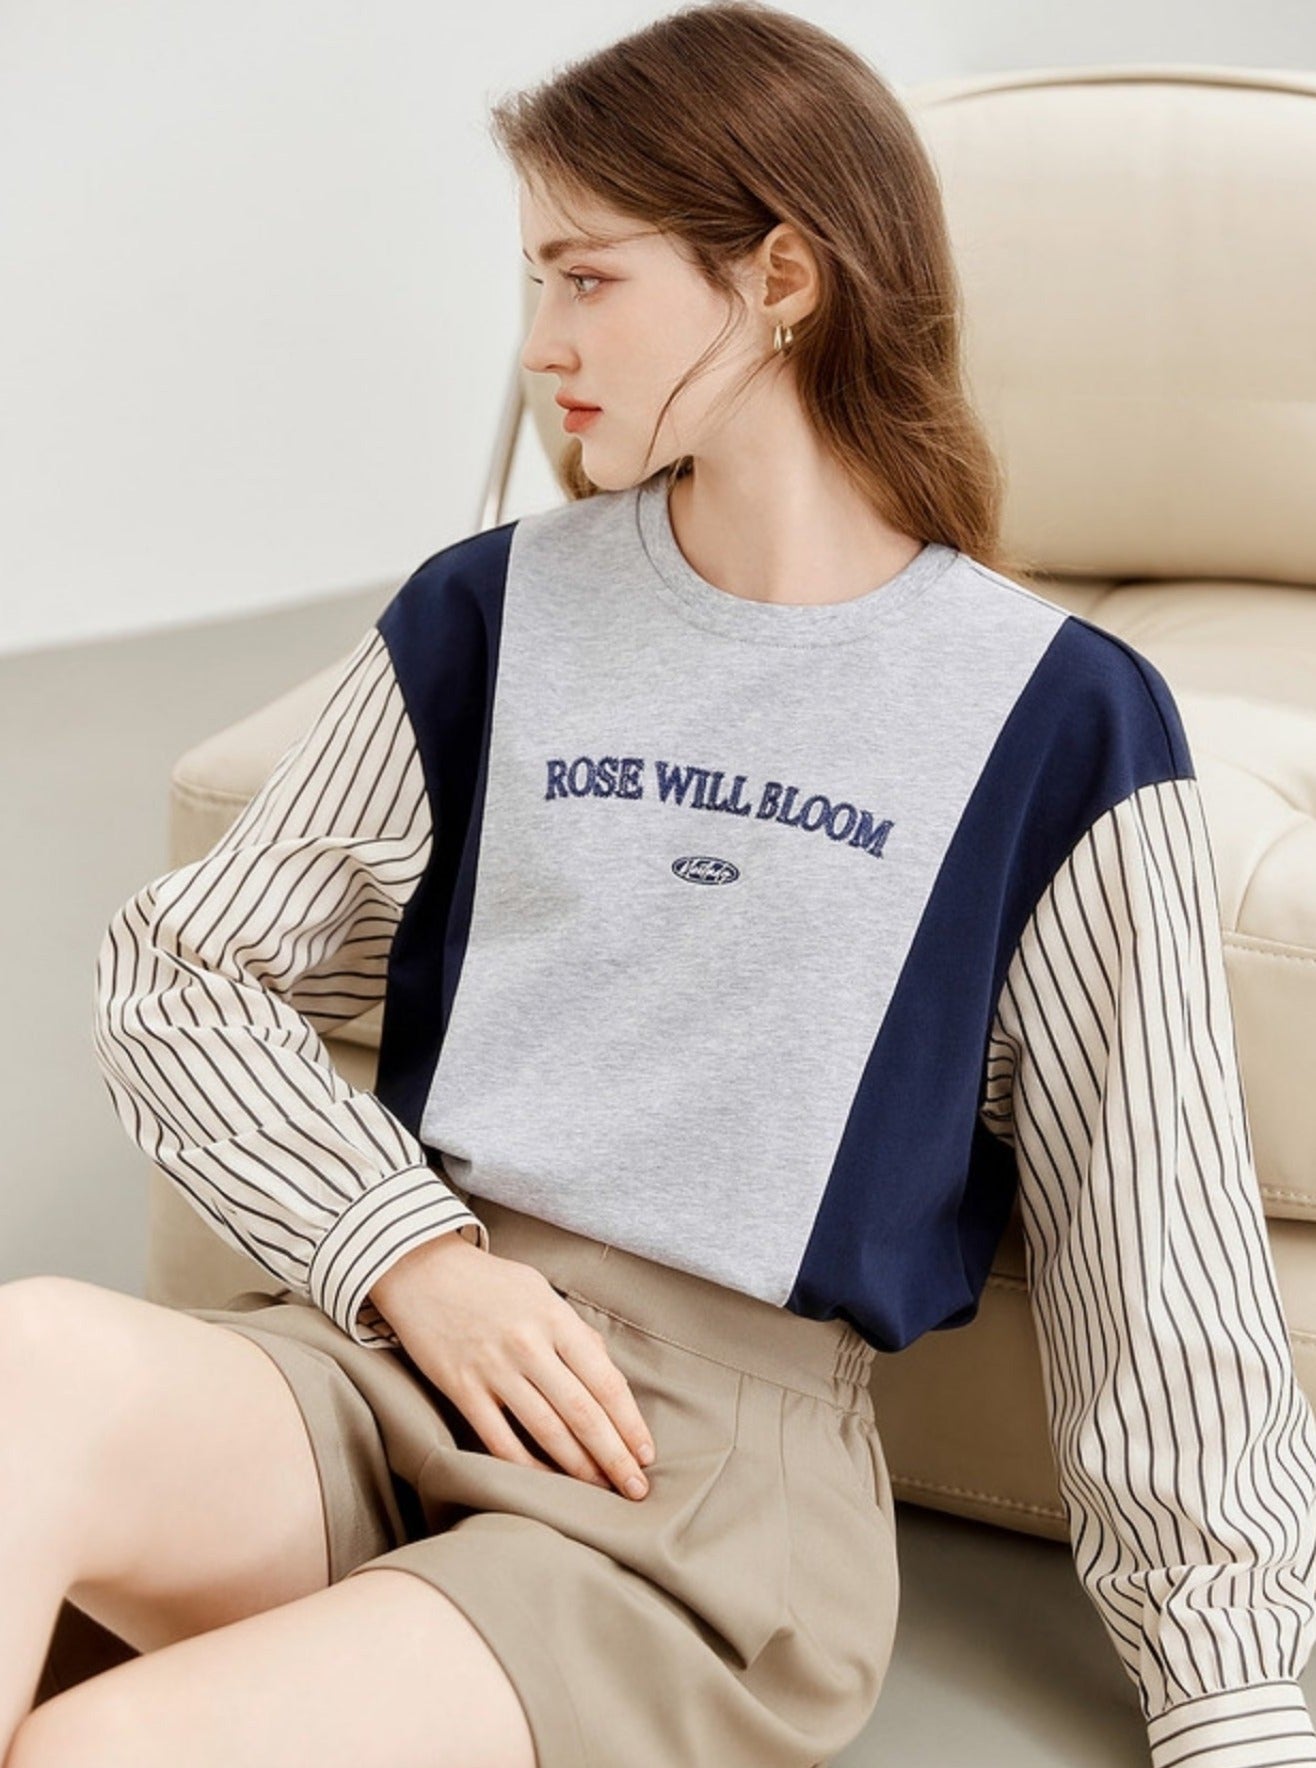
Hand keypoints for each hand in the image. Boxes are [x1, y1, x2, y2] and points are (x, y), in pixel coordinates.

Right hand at [368, 1231, 656, 1499]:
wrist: (421, 1269)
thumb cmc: (489, 1281)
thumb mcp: (540, 1291)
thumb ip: (574, 1331)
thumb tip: (606, 1371)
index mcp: (555, 1318)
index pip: (605, 1381)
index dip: (629, 1423)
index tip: (645, 1452)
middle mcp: (529, 1345)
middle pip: (582, 1413)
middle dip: (614, 1456)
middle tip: (635, 1488)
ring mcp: (494, 1369)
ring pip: (546, 1431)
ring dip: (578, 1468)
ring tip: (600, 1490)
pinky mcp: (461, 1388)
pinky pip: (499, 1440)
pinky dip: (527, 1466)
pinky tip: (546, 1482)